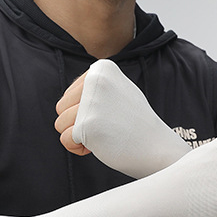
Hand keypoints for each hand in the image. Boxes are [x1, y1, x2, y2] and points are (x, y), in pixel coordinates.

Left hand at [54, 60, 189, 178]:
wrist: (157, 147)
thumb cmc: (135, 123)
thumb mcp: (117, 91)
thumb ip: (93, 88)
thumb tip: (68, 96)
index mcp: (102, 68)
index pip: (69, 94)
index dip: (83, 111)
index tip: (108, 114)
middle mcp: (95, 80)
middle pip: (61, 108)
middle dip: (76, 123)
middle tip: (105, 126)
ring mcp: (91, 102)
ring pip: (60, 124)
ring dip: (78, 136)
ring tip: (105, 134)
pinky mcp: (87, 124)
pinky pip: (65, 140)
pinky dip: (78, 148)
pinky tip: (100, 144)